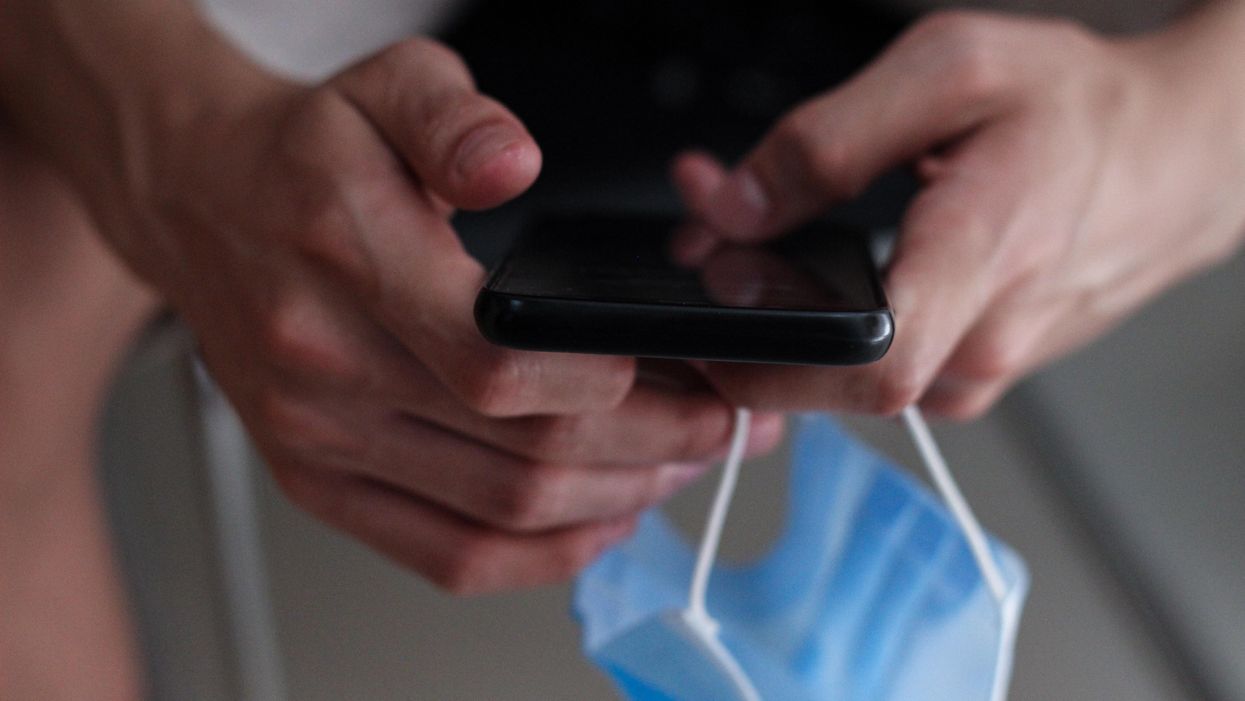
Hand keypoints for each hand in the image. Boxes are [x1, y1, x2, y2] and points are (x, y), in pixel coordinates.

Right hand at [46, 36, 782, 592]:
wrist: (202, 201)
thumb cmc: (307, 154)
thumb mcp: (387, 85)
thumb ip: (457, 119)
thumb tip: (512, 162)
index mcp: (346, 256)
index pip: (499, 363)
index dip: (615, 386)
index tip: (691, 373)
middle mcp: (324, 363)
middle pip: (521, 451)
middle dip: (651, 448)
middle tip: (719, 426)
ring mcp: (316, 437)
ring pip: (498, 511)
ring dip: (612, 502)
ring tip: (678, 467)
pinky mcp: (316, 480)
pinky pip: (443, 555)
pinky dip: (536, 558)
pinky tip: (595, 524)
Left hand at [673, 9, 1244, 418]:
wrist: (1174, 157)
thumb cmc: (1077, 111)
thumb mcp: (952, 69)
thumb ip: (831, 140)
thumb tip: (735, 207)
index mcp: (982, 257)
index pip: (872, 361)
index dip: (771, 358)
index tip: (709, 310)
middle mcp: (984, 338)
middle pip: (833, 381)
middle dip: (747, 324)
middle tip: (711, 246)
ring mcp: (981, 367)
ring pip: (849, 381)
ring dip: (781, 323)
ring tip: (754, 244)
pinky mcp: (973, 371)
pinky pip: (882, 368)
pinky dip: (829, 327)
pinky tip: (813, 272)